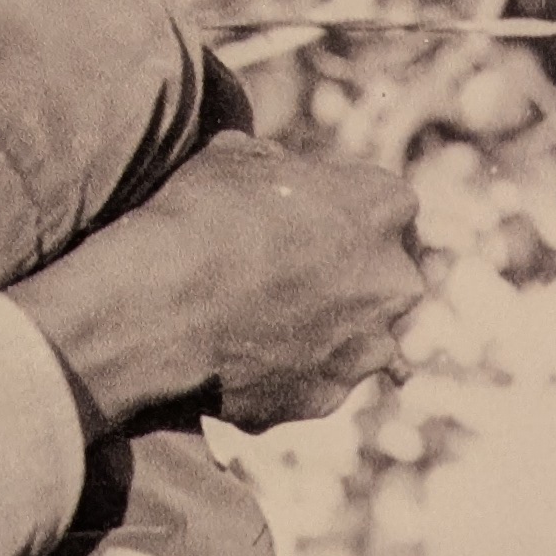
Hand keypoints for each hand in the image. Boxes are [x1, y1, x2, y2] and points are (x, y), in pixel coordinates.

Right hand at [11, 133, 421, 437]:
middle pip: (381, 276)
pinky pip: (312, 382)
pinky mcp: (327, 399)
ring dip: (323, 331)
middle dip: (344, 276)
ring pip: (356, 338)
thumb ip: (274, 164)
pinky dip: (286, 375)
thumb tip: (270, 169)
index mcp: (386, 206)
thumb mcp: (233, 157)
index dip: (338, 209)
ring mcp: (366, 348)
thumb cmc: (198, 217)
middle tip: (286, 275)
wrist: (160, 304)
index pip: (382, 203)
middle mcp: (394, 282)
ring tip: (259, 325)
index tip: (302, 219)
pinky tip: (238, 361)